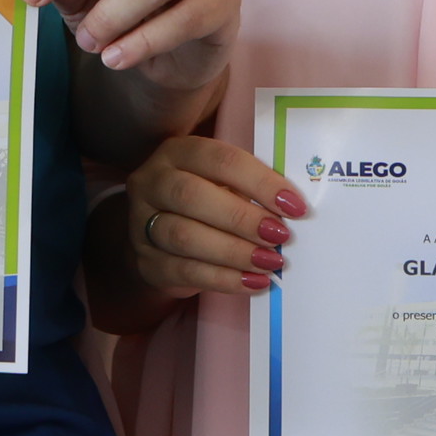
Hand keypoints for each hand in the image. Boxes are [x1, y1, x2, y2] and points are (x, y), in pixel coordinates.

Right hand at [117, 135, 302, 299]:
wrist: (163, 236)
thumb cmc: (207, 200)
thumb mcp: (224, 182)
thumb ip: (252, 189)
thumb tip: (294, 209)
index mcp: (178, 153)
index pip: (219, 160)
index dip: (259, 182)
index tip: (294, 206)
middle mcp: (152, 182)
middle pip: (191, 196)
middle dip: (241, 218)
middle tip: (279, 236)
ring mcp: (141, 222)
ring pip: (184, 236)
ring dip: (233, 251)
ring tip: (269, 262)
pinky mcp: (146, 260)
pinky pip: (184, 270)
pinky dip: (223, 279)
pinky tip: (253, 282)